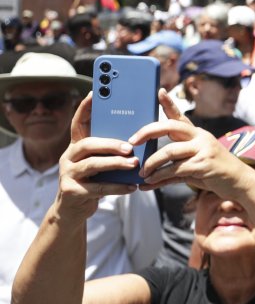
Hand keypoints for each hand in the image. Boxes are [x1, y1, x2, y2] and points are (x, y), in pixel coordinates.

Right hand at [56, 94, 139, 220]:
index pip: (78, 123)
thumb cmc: (93, 181)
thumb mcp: (100, 163)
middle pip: (87, 144)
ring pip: (92, 164)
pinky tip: (132, 187)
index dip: (85, 108)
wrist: (74, 210)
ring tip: (134, 164)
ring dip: (115, 163)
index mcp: (76, 146)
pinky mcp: (71, 192)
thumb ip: (111, 150)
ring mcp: (67, 174)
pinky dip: (117, 187)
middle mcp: (68, 157)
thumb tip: (139, 136)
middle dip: (110, 143)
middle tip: (130, 147)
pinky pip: (98, 187)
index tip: (95, 93)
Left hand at [129, 90, 243, 196]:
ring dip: (151, 163)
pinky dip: (159, 177)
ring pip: (169, 151)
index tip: (159, 91)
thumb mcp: (195, 163)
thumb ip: (173, 165)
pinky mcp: (204, 165)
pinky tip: (149, 183)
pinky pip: (175, 169)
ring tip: (142, 173)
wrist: (239, 181)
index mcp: (197, 134)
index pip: (180, 115)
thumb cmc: (214, 172)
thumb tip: (147, 176)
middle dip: (148, 132)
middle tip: (132, 141)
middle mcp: (200, 137)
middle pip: (170, 127)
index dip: (168, 103)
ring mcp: (203, 149)